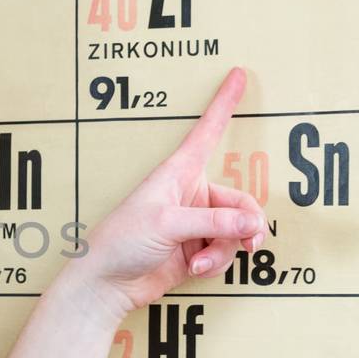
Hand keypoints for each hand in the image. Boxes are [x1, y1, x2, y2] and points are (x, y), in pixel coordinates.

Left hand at [63, 67, 266, 321]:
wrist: (107, 283)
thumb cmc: (122, 241)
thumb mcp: (168, 223)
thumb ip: (214, 222)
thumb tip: (251, 223)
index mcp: (178, 173)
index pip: (207, 131)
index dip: (223, 104)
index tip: (238, 74)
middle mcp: (189, 194)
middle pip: (240, 201)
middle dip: (246, 223)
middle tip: (249, 240)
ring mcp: (194, 223)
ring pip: (235, 231)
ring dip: (225, 249)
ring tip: (201, 261)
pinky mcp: (195, 250)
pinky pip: (224, 253)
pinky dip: (215, 263)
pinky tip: (194, 268)